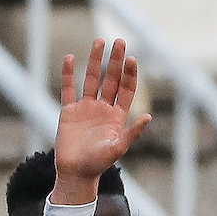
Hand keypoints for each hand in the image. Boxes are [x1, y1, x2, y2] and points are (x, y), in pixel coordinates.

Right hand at [54, 38, 149, 193]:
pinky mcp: (69, 111)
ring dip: (95, 60)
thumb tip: (148, 117)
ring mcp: (86, 108)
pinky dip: (68, 74)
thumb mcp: (117, 149)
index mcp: (117, 116)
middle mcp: (103, 108)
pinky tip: (69, 58)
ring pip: (91, 79)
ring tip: (99, 41)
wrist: (75, 174)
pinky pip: (68, 89)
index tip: (131, 59)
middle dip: (115, 61)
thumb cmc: (98, 164)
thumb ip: (132, 133)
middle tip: (120, 41)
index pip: (126, 89)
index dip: (129, 74)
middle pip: (111, 79)